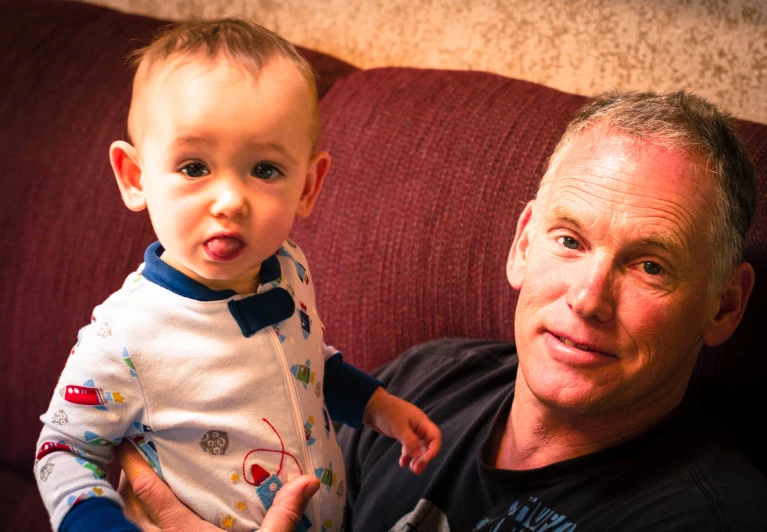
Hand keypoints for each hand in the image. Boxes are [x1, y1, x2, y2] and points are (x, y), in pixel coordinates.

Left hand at [115, 441, 319, 531]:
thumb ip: (283, 515)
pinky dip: (129, 526)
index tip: (129, 440)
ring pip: (123, 526)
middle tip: (128, 456)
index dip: (135, 465)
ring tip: (128, 484)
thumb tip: (309, 480)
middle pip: (126, 507)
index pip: (149, 492)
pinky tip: (141, 522)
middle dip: (122, 480)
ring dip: (122, 505)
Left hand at [362, 387, 441, 474]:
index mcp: (422, 422)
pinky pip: (410, 447)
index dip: (434, 449)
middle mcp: (419, 427)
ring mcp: (412, 431)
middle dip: (424, 458)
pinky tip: (403, 463)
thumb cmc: (388, 413)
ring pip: (419, 448)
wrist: (373, 406)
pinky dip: (408, 455)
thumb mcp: (399, 427)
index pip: (435, 437)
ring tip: (413, 469)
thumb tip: (420, 456)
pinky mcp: (404, 435)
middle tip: (417, 469)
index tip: (426, 459)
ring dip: (417, 459)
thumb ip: (410, 441)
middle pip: (428, 445)